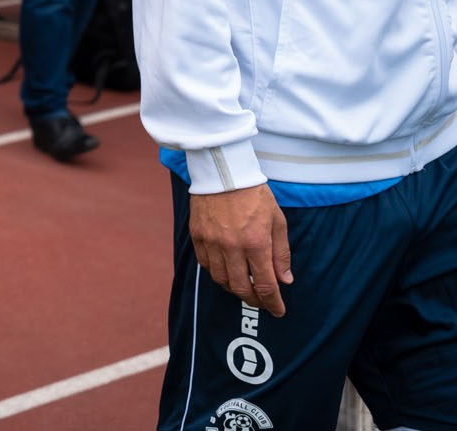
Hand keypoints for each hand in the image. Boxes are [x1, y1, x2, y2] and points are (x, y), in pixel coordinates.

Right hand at [189, 183, 292, 316]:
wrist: (224, 172)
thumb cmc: (255, 195)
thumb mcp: (278, 221)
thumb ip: (281, 253)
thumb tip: (284, 280)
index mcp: (256, 243)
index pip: (265, 285)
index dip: (273, 303)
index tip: (278, 311)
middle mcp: (232, 247)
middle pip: (241, 288)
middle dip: (254, 300)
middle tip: (262, 302)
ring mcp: (211, 242)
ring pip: (221, 279)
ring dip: (234, 288)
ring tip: (244, 287)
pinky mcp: (197, 236)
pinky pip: (206, 265)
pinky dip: (217, 273)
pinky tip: (226, 271)